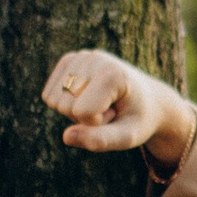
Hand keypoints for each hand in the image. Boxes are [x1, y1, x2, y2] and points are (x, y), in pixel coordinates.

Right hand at [43, 50, 189, 158]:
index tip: (116, 113)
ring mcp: (79, 56)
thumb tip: (66, 137)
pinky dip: (65, 103)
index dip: (96, 123)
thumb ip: (101, 140)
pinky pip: (49, 96)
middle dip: (85, 118)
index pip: (82, 112)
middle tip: (110, 109)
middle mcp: (94, 58)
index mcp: (112, 73)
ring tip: (101, 103)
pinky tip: (88, 96)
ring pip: (54, 102)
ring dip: (74, 111)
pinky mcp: (68, 60)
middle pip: (65, 106)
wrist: (147, 99)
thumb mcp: (128, 137)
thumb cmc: (138, 119)